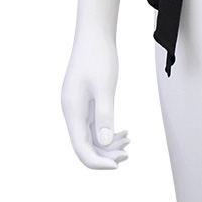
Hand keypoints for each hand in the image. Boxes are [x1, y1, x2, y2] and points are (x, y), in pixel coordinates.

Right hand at [61, 34, 130, 168]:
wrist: (95, 35)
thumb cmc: (99, 57)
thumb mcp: (104, 86)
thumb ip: (105, 115)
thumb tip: (106, 144)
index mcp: (72, 111)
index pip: (81, 148)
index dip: (97, 161)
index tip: (117, 166)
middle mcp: (72, 112)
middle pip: (85, 145)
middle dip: (105, 154)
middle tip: (127, 154)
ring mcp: (78, 107)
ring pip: (91, 136)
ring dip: (108, 144)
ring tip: (128, 142)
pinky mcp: (85, 101)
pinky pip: (94, 125)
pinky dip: (108, 131)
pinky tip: (124, 132)